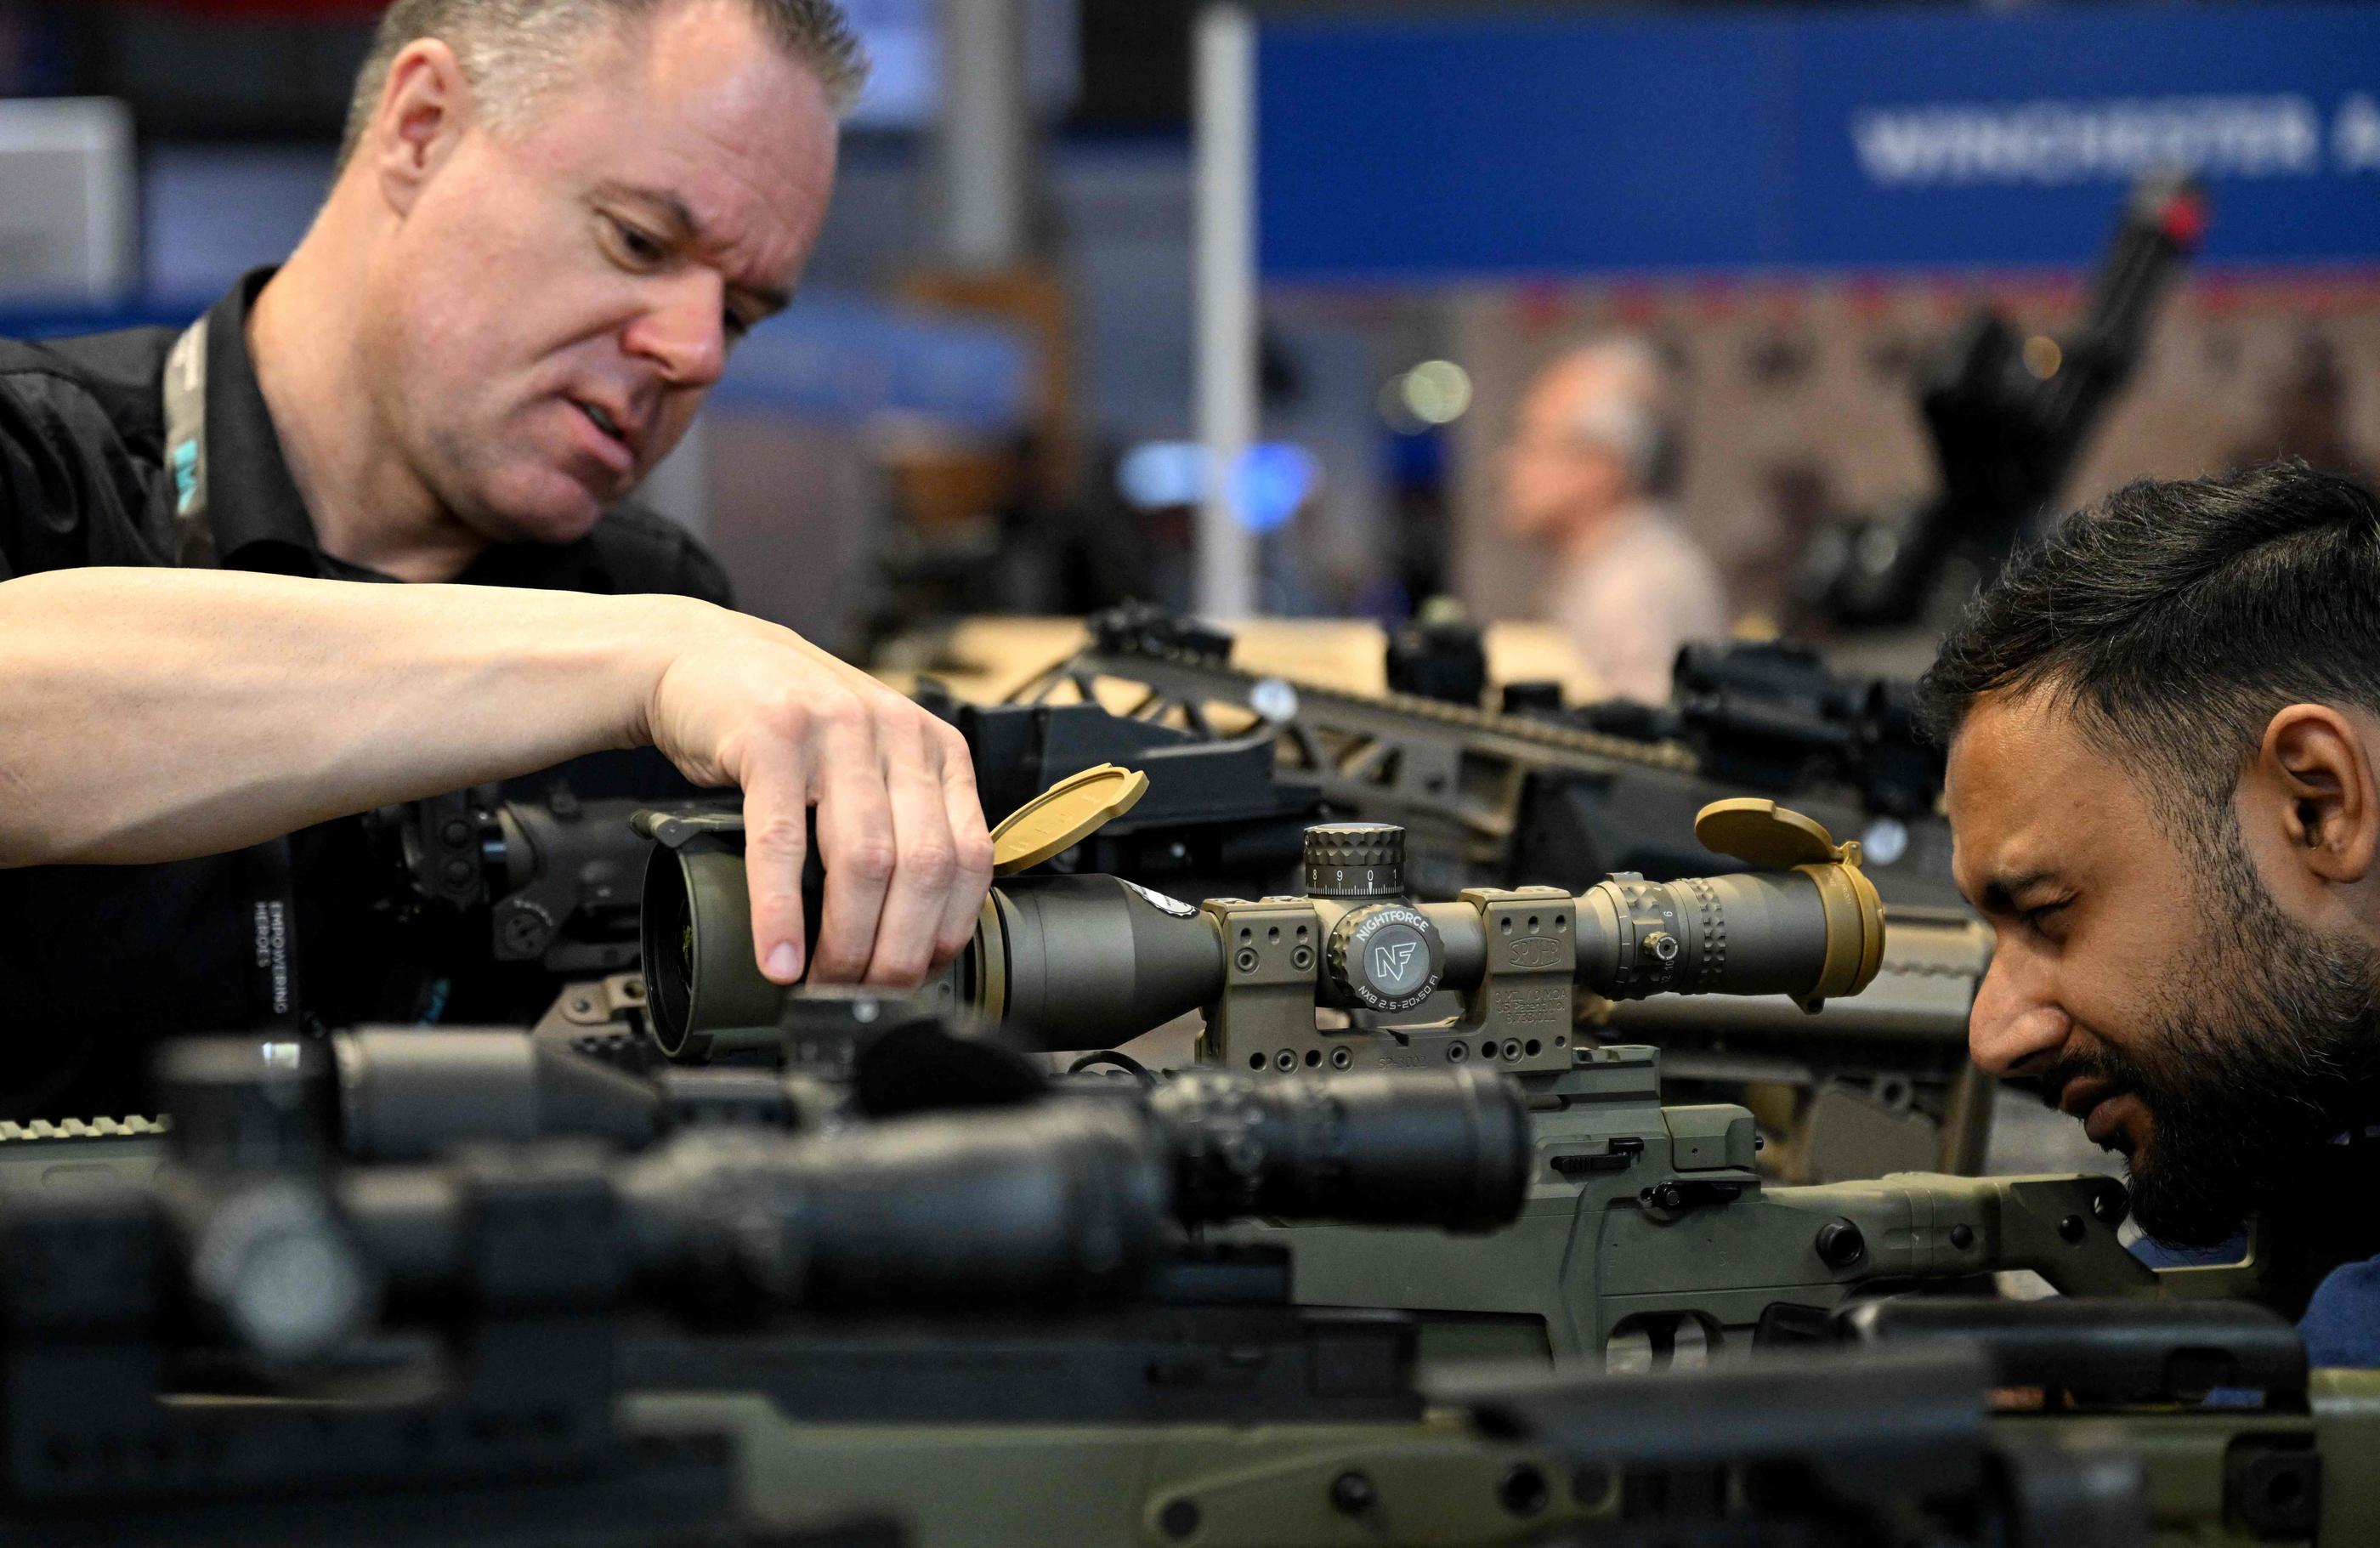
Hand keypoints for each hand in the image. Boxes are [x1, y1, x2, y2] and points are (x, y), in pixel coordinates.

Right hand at [641, 602, 994, 987]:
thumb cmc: (787, 726)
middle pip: (922, 867)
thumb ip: (902, 820)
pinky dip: (780, 912)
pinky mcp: (772, 736)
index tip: (918, 974)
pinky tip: (778, 955)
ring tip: (821, 983)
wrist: (702, 658)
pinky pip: (783, 842)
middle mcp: (896, 733)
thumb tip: (914, 933)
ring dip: (844, 940)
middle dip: (897, 949)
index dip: (948, 929)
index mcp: (934, 748)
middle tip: (865, 992)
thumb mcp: (868, 761)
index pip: (970, 856)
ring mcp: (836, 730)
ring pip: (864, 860)